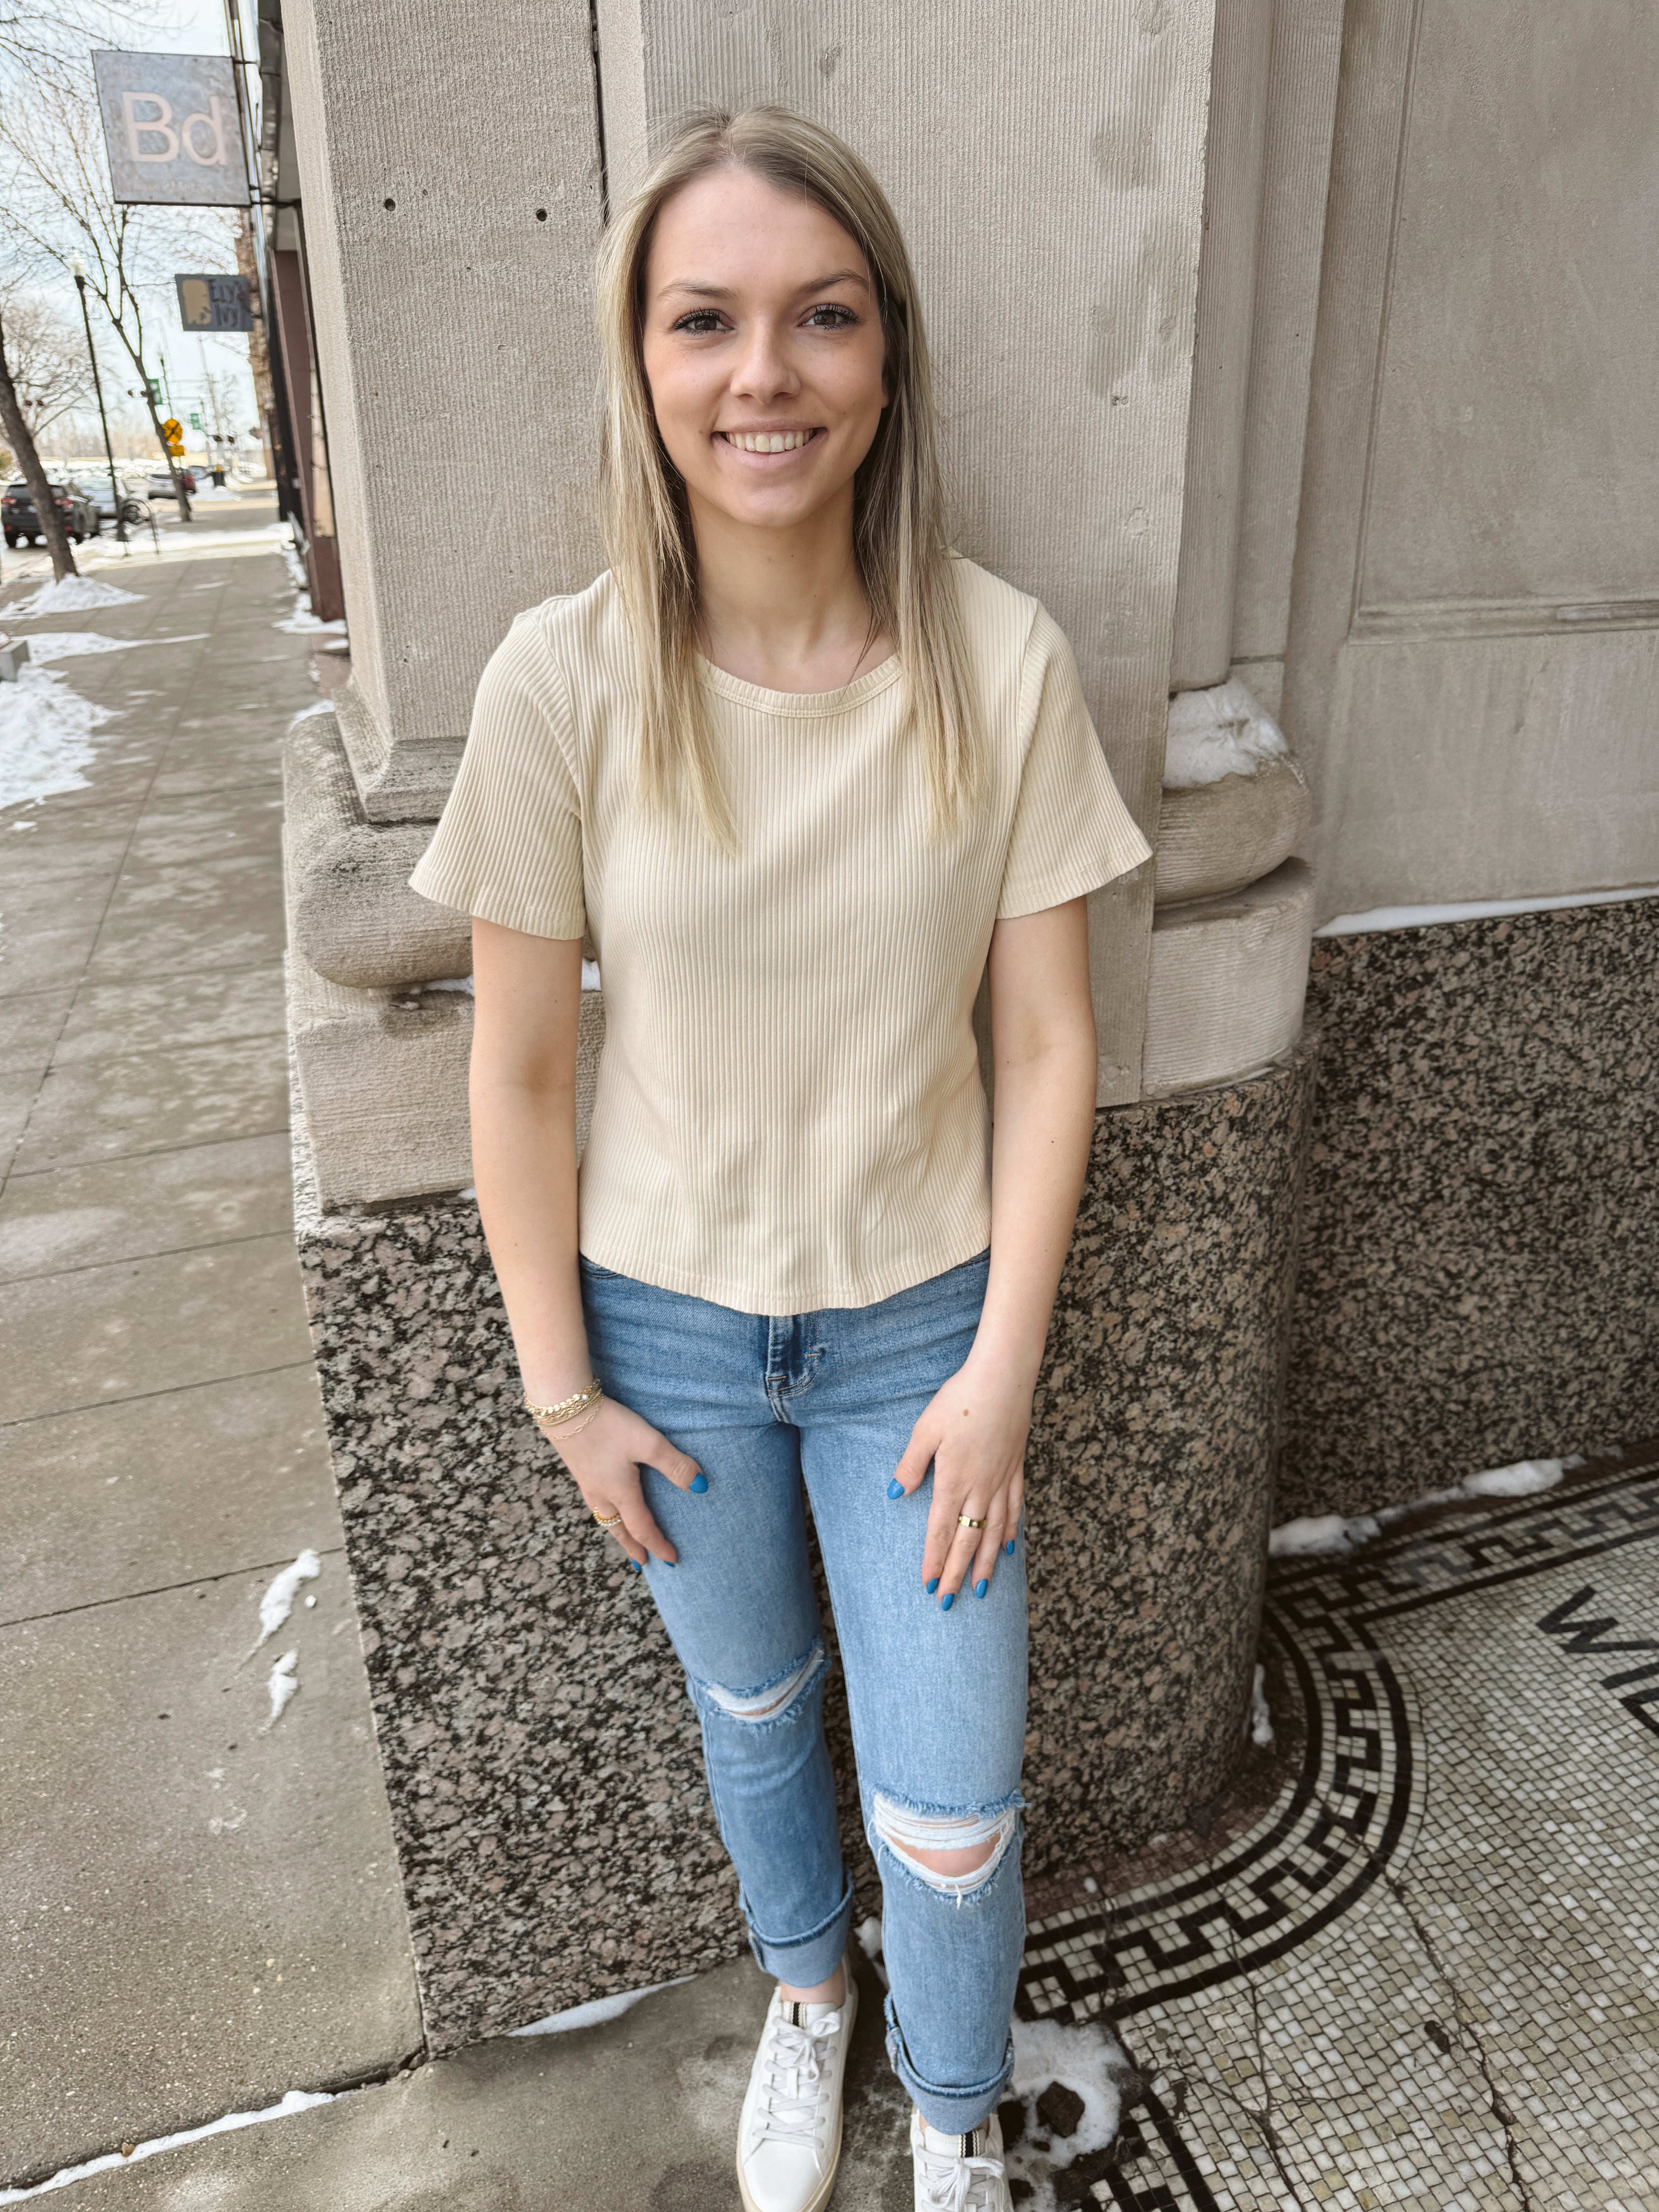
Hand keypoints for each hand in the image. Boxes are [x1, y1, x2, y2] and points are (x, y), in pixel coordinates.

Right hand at [537, 1397, 703, 1566]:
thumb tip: (700, 1487)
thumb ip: (675, 1464)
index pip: (643, 1529)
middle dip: (632, 1548)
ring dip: (617, 1532)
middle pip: (619, 1530)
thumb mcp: (647, 1442)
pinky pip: (594, 1503)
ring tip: (623, 1538)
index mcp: (620, 1493)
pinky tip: (603, 1503)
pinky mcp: (579, 1468)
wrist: (564, 1408)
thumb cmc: (607, 1425)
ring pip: (604, 1518)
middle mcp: (601, 1493)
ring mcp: (587, 1482)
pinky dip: (604, 1514)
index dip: (658, 1545)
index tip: (672, 1560)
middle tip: (642, 1564)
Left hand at [890, 1356, 1028, 1605]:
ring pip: (994, 1532)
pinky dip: (1011, 1533)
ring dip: (986, 1563)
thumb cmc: (961, 1399)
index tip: (928, 1585)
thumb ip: (911, 1464)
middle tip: (949, 1602)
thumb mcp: (926, 1428)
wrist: (1004, 1377)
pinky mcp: (1016, 1469)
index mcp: (955, 1479)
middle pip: (968, 1540)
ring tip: (981, 1590)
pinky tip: (1008, 1550)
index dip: (935, 1560)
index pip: (942, 1530)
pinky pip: (1015, 1510)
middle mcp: (981, 1487)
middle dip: (957, 1574)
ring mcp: (1002, 1480)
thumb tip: (895, 1494)